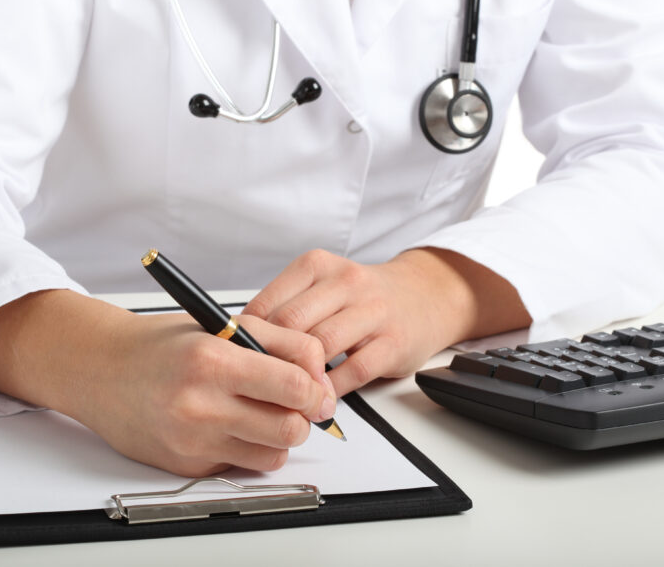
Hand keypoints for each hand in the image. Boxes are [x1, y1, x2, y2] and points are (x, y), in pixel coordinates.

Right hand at [0, 291, 337, 476]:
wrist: (100, 370)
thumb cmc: (161, 345)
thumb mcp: (222, 325)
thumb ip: (279, 341)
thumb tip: (320, 374)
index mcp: (213, 359)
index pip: (292, 387)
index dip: (317, 392)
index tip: (318, 391)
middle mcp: (200, 404)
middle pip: (289, 429)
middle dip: (303, 418)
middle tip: (296, 405)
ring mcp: (192, 440)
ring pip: (272, 455)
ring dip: (277, 438)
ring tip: (261, 414)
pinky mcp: (186, 465)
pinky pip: (241, 465)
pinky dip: (246, 448)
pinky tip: (228, 424)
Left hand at [243, 248, 529, 395]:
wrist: (424, 295)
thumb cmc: (361, 297)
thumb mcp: (320, 285)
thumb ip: (284, 307)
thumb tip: (239, 340)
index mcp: (317, 266)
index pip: (268, 304)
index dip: (249, 338)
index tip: (240, 360)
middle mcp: (345, 282)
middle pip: (291, 325)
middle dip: (273, 359)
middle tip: (260, 383)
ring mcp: (372, 312)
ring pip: (321, 347)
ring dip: (301, 378)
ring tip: (288, 395)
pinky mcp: (392, 342)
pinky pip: (352, 372)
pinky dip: (331, 390)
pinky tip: (320, 398)